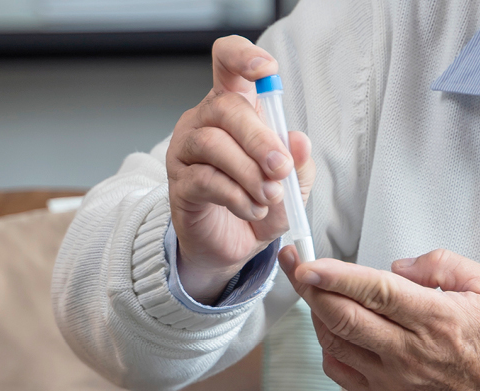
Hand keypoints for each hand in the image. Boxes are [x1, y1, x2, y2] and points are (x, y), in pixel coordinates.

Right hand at [167, 36, 315, 303]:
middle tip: (281, 168)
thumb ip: (299, 163)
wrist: (233, 246)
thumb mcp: (291, 184)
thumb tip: (300, 141)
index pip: (227, 63)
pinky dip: (236, 196)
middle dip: (260, 139)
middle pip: (225, 107)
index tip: (267, 69)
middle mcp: (205, 121)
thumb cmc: (260, 202)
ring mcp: (186, 150)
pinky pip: (205, 179)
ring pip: (213, 143)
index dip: (243, 56)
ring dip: (249, 172)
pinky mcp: (180, 183)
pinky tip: (253, 209)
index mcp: (234, 108)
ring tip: (270, 196)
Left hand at [279, 248, 479, 390]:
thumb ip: (443, 264)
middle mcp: (410, 352)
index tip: (308, 262)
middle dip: (310, 287)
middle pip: (344, 317)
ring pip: (336, 342)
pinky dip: (327, 346)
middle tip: (294, 262)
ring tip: (315, 289)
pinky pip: (341, 371)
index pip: (376, 292)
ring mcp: (394, 379)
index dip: (336, 276)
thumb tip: (397, 265)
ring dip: (317, 312)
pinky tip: (332, 326)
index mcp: (437, 319)